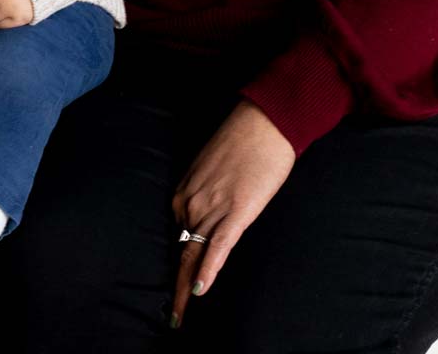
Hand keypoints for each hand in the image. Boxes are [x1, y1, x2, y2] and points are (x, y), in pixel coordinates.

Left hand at [170, 101, 295, 328]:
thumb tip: (210, 216)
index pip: (179, 236)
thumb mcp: (212, 170)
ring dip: (188, 288)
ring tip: (181, 315)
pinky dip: (209, 270)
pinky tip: (201, 290)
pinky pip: (218, 247)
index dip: (180, 263)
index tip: (177, 285)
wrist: (264, 122)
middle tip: (174, 314)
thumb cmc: (242, 141)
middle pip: (182, 252)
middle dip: (177, 286)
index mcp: (184, 191)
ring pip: (195, 256)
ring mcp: (212, 207)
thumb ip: (205, 196)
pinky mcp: (236, 212)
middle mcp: (191, 201)